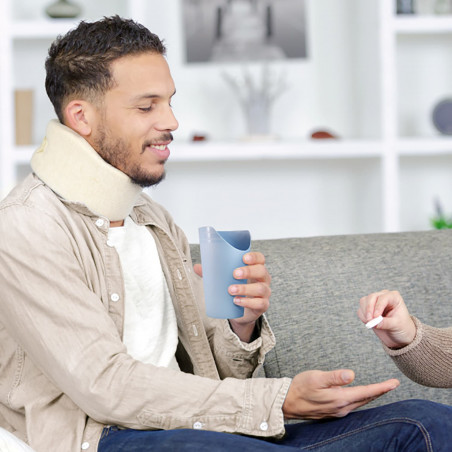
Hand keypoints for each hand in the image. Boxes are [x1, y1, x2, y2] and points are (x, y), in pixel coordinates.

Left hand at [194, 251, 270, 341]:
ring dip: (245, 288)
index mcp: (256, 268)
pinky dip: (248, 302)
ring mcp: (264, 293)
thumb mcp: (225, 279)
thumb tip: (197, 267)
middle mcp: (263, 279)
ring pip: (260, 288)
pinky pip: (260, 303)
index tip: (244, 258)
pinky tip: (237, 301)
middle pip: (262, 271)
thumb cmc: (235, 289)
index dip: (254, 257)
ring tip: (231, 290)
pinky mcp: (262, 305)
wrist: (240, 311)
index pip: (260, 259)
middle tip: (234, 274)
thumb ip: (213, 273)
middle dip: (248, 271)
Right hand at [283, 369, 398, 419]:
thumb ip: (335, 377)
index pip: (366, 392)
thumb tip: (352, 374)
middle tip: (392, 384)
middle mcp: (341, 408)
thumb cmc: (300, 387)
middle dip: (380, 392)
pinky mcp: (332, 412)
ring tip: (381, 389)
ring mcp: (337, 411)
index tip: (394, 383)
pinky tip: (361, 395)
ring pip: (360, 403)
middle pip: (366, 399)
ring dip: (371, 396)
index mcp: (340, 398)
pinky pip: (353, 406)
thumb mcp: (316, 377)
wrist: (287, 402)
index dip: (382, 388)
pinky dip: (361, 399)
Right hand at [358, 290, 416, 348]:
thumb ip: (385, 323)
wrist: (398, 334)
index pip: (383, 298)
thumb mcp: (397, 325)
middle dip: (369, 309)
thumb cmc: (402, 327)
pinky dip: (363, 317)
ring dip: (365, 313)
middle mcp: (383, 296)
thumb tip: (374, 323)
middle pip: (371, 297)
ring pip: (364, 302)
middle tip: (370, 321)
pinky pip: (360, 310)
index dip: (378, 307)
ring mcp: (374, 301)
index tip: (376, 317)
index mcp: (394, 297)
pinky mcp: (368, 308)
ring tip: (372, 323)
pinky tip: (370, 323)